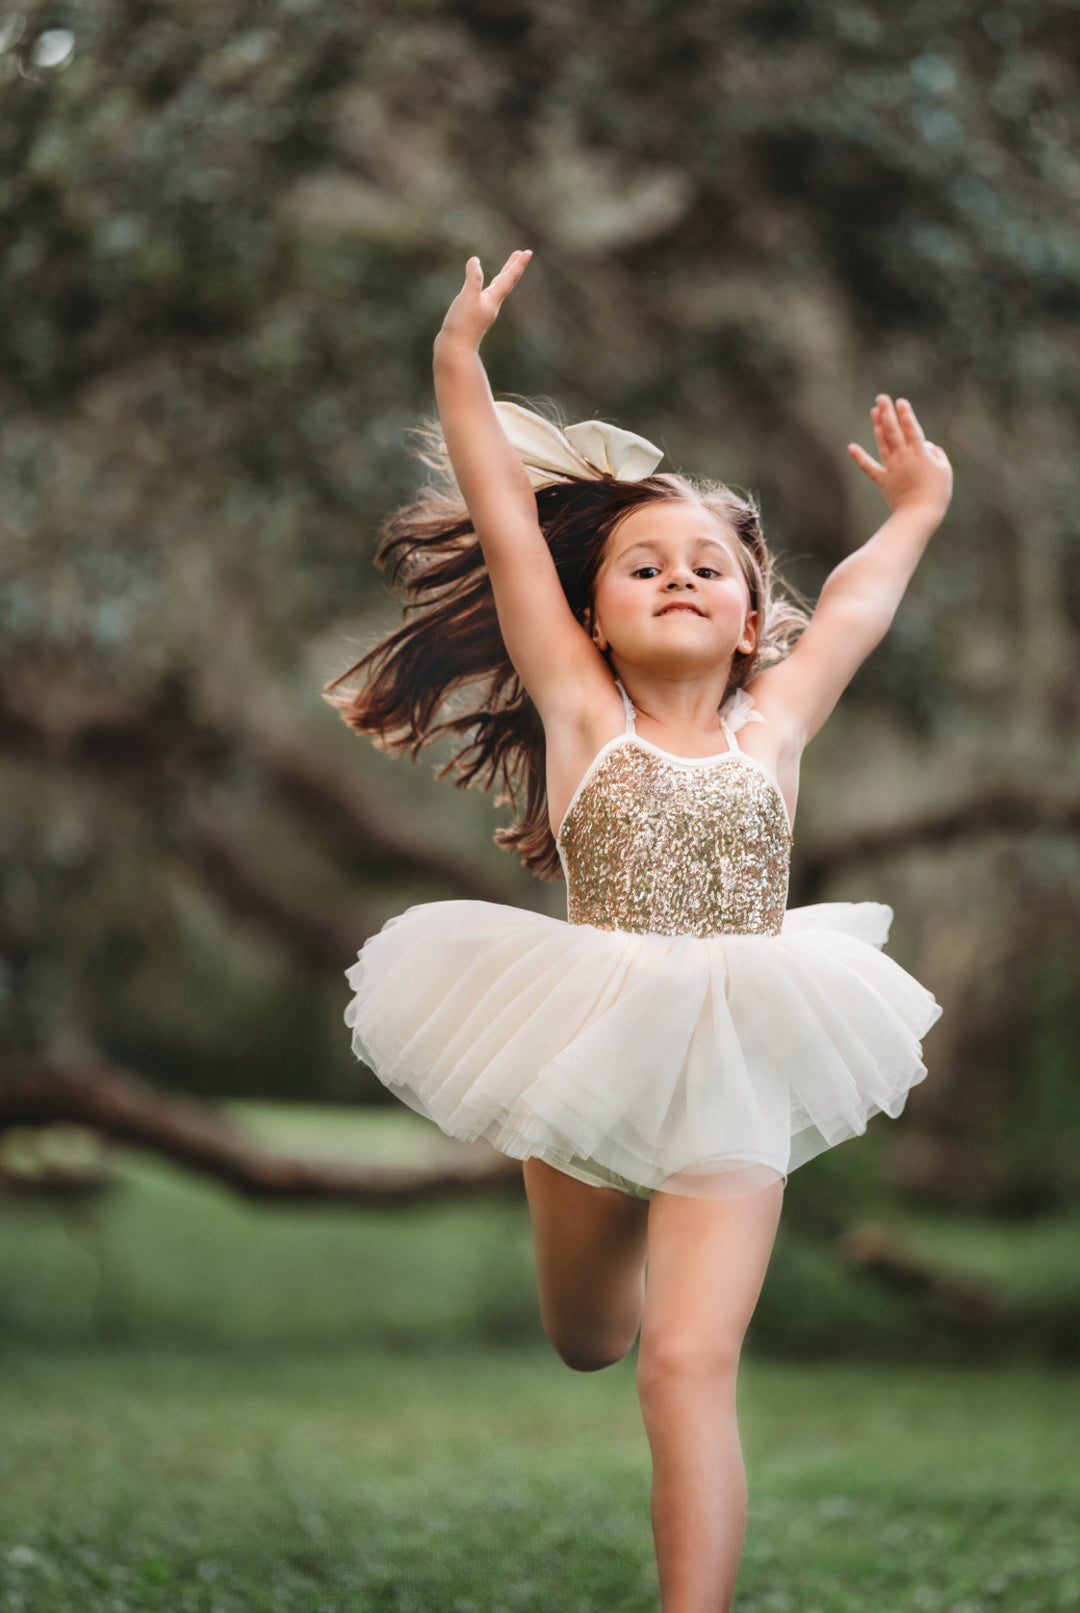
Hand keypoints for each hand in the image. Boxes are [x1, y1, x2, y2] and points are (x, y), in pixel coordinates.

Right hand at [435, 250, 532, 350]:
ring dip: (502, 277)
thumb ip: (473, 279)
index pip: (508, 278)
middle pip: (505, 282)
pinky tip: (480, 290)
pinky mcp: (472, 318)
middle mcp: (491, 305)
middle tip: (520, 254)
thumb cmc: (462, 325)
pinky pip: (483, 297)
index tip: (528, 252)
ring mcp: (482, 312)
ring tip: (505, 269)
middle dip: (512, 267)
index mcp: (492, 300)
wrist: (454, 350)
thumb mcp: (467, 298)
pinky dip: (485, 288)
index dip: (518, 264)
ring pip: (495, 290)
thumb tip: (475, 261)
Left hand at [847, 395, 952, 519]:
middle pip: (893, 431)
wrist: (919, 514)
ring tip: (873, 412)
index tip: (900, 401)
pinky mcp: (883, 481)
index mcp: (920, 453)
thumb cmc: (937, 493)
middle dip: (887, 412)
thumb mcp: (944, 470)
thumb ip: (936, 453)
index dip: (906, 414)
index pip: (911, 428)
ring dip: (877, 426)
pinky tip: (851, 447)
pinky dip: (860, 458)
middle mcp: (903, 457)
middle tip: (881, 398)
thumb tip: (926, 444)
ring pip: (882, 443)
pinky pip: (869, 468)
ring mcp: (892, 468)